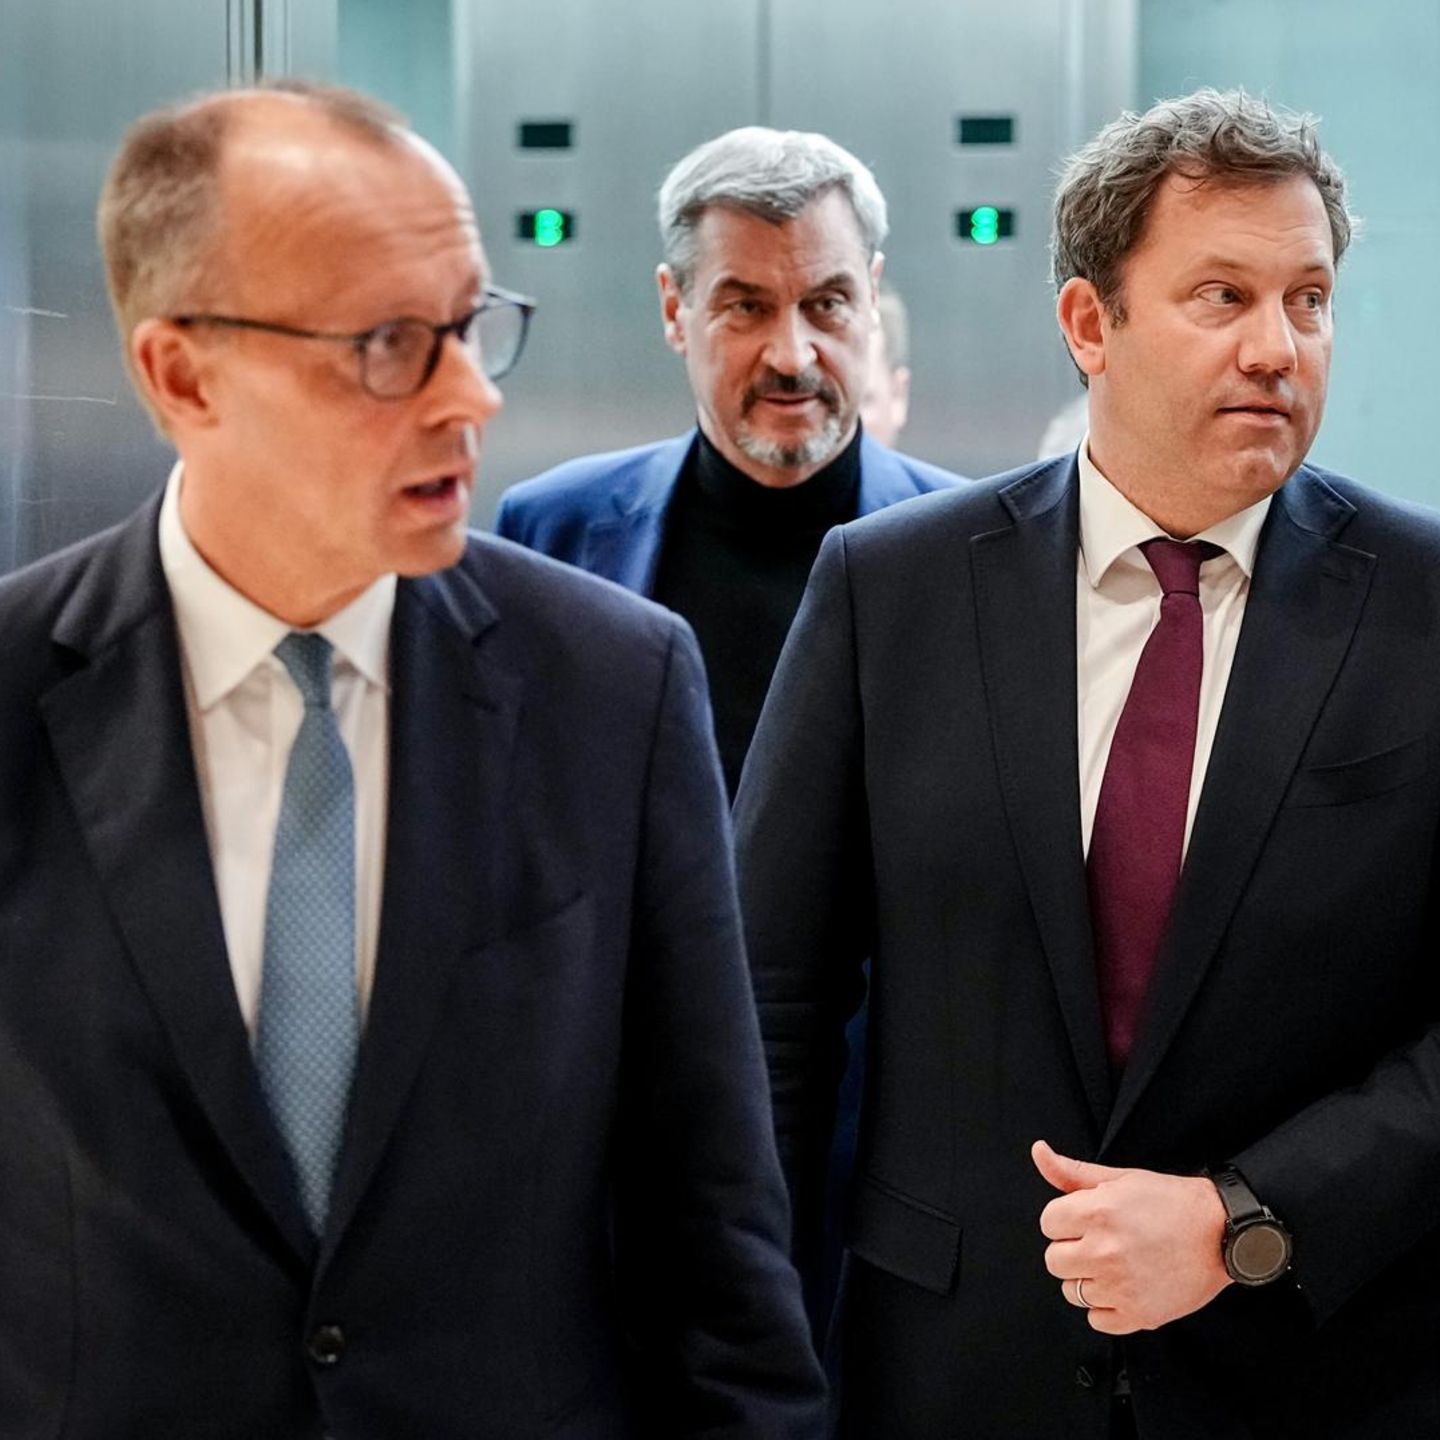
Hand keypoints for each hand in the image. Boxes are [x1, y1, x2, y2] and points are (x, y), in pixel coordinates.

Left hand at [1032, 1139, 1230, 1333]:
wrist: (1222, 1233)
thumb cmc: (1172, 1202)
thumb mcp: (1120, 1177)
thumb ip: (1072, 1172)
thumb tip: (1039, 1153)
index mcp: (1097, 1213)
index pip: (1047, 1223)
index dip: (1064, 1219)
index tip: (1083, 1220)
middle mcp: (1105, 1251)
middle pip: (1054, 1260)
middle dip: (1071, 1249)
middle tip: (1098, 1241)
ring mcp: (1121, 1286)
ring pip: (1072, 1291)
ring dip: (1087, 1279)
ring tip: (1114, 1263)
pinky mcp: (1139, 1314)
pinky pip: (1096, 1320)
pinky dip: (1105, 1307)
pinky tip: (1123, 1287)